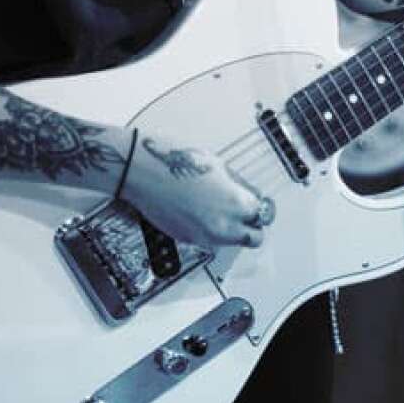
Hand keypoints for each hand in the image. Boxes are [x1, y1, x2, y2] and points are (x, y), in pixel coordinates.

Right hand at [118, 131, 275, 249]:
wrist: (141, 171)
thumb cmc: (173, 161)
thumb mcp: (217, 165)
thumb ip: (237, 185)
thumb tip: (247, 194)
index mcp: (236, 204)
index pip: (263, 215)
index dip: (259, 206)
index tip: (256, 202)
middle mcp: (222, 225)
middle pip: (254, 238)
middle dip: (251, 225)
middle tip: (245, 213)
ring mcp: (203, 235)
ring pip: (231, 241)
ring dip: (231, 229)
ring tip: (218, 208)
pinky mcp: (186, 239)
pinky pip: (209, 239)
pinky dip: (210, 229)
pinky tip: (200, 210)